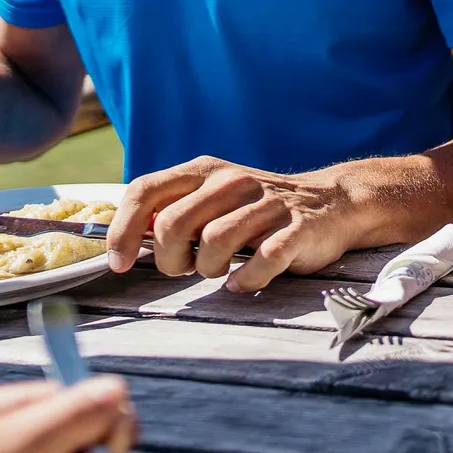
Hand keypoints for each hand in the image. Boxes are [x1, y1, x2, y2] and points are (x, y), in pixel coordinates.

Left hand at [105, 156, 366, 289]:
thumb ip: (174, 211)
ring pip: (214, 243)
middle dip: (169, 259)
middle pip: (174, 223)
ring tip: (220, 270)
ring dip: (209, 268)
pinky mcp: (297, 229)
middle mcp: (233, 181)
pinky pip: (262, 260)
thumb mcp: (214, 199)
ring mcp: (267, 204)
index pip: (146, 191)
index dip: (123, 229)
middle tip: (184, 270)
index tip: (120, 262)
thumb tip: (128, 240)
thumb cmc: (259, 212)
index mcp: (205, 171)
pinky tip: (243, 281)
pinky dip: (247, 279)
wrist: (332, 204)